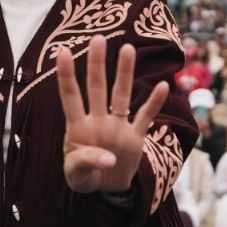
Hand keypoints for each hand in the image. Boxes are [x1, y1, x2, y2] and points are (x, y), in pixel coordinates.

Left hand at [56, 34, 169, 193]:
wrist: (106, 188)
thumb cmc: (85, 177)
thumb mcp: (76, 176)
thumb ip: (85, 164)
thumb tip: (108, 159)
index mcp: (77, 127)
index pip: (70, 97)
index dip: (66, 75)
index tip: (63, 51)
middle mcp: (97, 120)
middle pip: (96, 87)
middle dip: (96, 64)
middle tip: (98, 38)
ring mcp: (117, 126)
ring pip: (121, 95)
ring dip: (124, 73)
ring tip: (127, 49)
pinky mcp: (135, 137)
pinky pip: (145, 117)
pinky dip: (153, 103)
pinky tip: (163, 86)